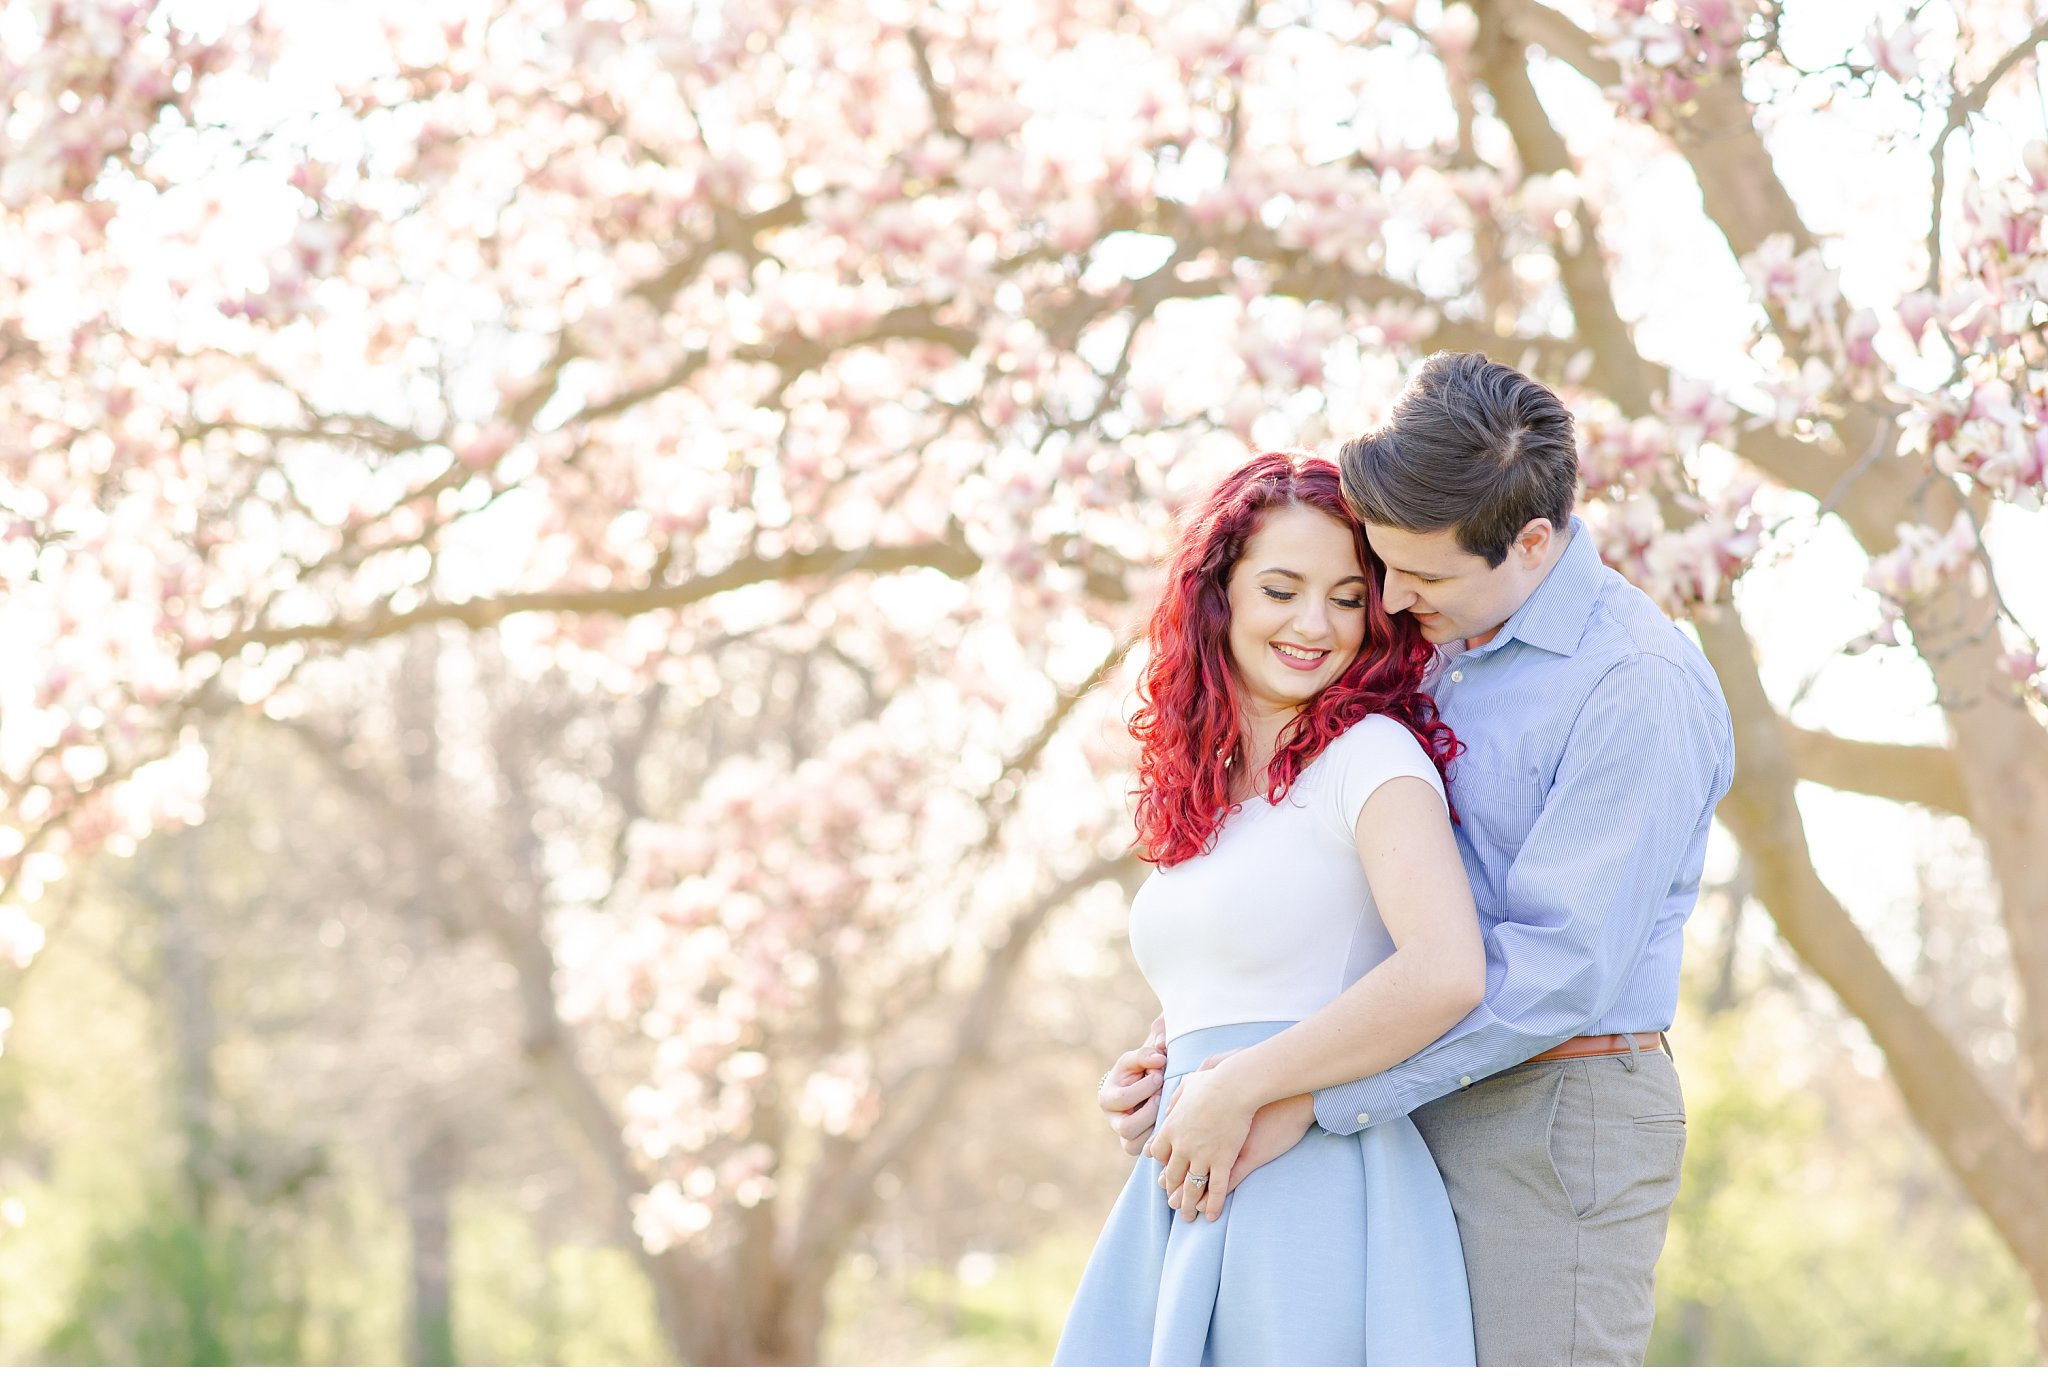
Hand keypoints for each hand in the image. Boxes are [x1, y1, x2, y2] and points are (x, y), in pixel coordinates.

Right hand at [1098, 1015, 1166, 1154]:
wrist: (1140, 1085)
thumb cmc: (1138, 1070)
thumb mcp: (1138, 1058)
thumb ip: (1147, 1053)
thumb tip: (1160, 1056)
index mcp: (1107, 1097)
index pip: (1123, 1099)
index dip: (1145, 1087)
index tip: (1158, 1074)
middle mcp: (1112, 1119)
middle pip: (1127, 1128)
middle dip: (1150, 1111)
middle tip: (1162, 1095)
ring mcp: (1123, 1135)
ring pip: (1136, 1144)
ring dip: (1154, 1127)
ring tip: (1163, 1109)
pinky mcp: (1135, 1144)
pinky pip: (1144, 1151)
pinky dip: (1157, 1138)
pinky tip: (1165, 1120)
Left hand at [1147, 1053, 1255, 1222]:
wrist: (1236, 1085)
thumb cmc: (1216, 1080)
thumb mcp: (1189, 1085)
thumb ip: (1176, 1098)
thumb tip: (1169, 1108)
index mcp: (1172, 1128)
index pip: (1159, 1154)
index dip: (1163, 1165)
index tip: (1167, 1171)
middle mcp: (1182, 1145)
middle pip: (1172, 1175)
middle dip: (1173, 1191)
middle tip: (1173, 1203)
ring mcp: (1202, 1155)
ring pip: (1192, 1187)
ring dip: (1189, 1204)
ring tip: (1188, 1217)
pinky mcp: (1223, 1160)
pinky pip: (1217, 1188)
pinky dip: (1213, 1204)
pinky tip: (1212, 1216)